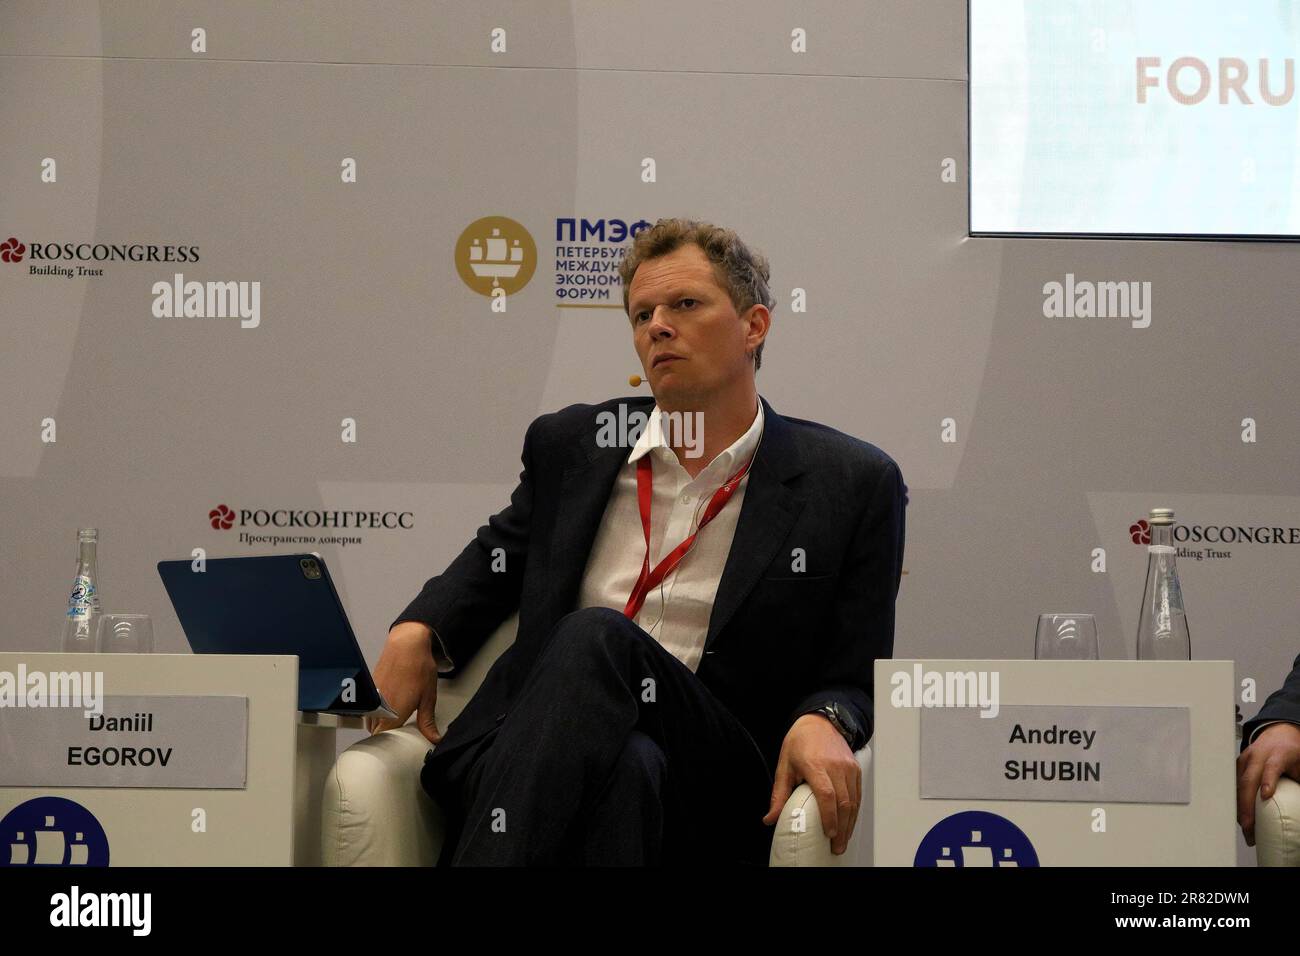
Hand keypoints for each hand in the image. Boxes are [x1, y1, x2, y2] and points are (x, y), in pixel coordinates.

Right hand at [365, 621, 442, 743]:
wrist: (406, 644)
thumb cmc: (418, 668)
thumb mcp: (428, 698)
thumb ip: (427, 722)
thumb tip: (433, 738)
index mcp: (393, 715)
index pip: (383, 741)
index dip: (391, 745)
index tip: (399, 746)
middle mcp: (378, 709)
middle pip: (376, 732)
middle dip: (386, 735)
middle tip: (401, 733)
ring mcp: (372, 699)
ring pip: (371, 721)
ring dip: (380, 723)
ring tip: (396, 719)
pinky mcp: (369, 690)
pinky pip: (369, 708)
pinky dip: (377, 711)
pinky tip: (390, 706)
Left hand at [762, 713, 860, 854]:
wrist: (819, 722)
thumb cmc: (800, 742)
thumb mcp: (784, 766)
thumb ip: (779, 795)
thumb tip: (770, 818)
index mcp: (815, 764)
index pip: (827, 794)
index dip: (829, 816)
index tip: (828, 833)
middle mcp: (835, 766)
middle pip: (843, 802)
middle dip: (841, 828)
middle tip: (836, 845)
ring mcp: (848, 767)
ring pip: (854, 801)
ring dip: (849, 824)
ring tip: (842, 839)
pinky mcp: (855, 769)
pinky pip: (858, 794)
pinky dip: (855, 812)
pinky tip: (849, 823)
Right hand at [1236, 721, 1299, 845]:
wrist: (1279, 733)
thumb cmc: (1291, 751)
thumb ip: (1298, 781)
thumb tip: (1298, 805)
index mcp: (1278, 754)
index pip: (1272, 767)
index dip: (1268, 781)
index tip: (1266, 796)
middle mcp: (1258, 756)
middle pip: (1248, 780)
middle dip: (1246, 805)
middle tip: (1249, 825)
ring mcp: (1245, 760)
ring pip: (1238, 785)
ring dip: (1239, 807)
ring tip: (1245, 827)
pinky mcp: (1237, 765)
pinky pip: (1234, 785)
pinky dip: (1236, 801)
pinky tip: (1240, 815)